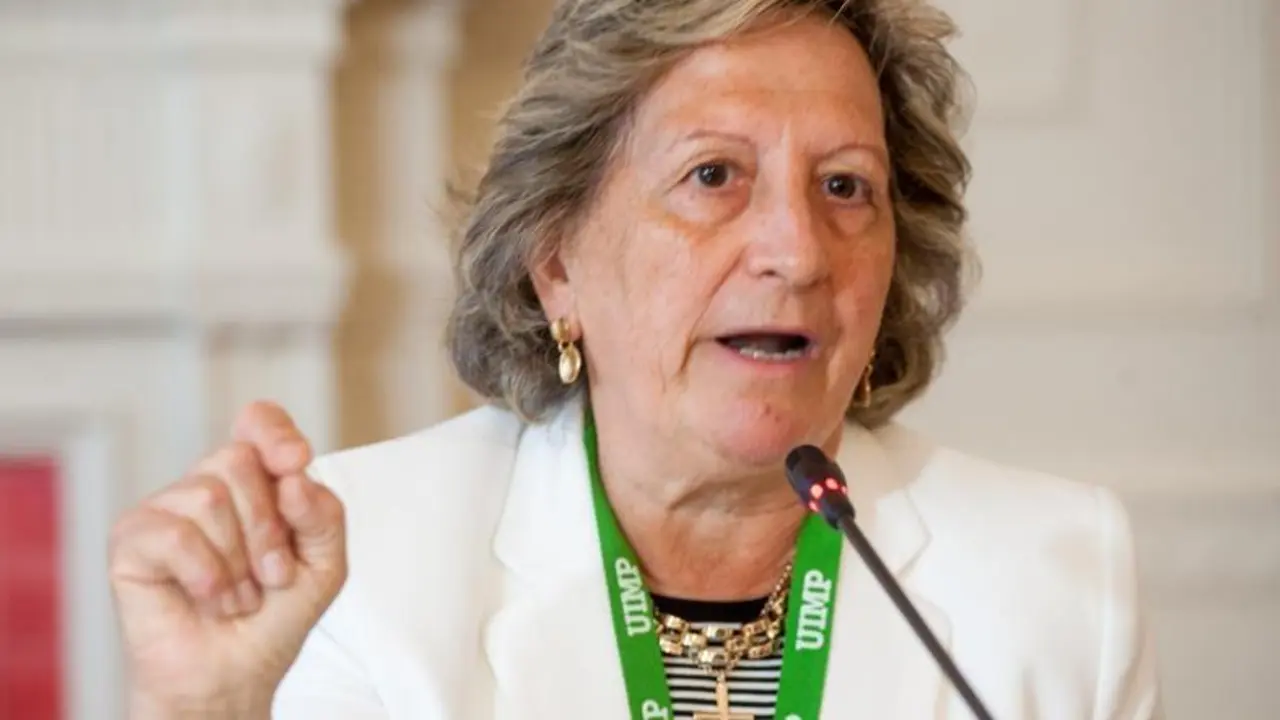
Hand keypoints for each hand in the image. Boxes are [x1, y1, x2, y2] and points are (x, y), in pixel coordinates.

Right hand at [109, 401, 347, 717]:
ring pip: (209, 497)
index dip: (274, 431)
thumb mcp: (325, 564)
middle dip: (268, 527)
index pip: (259, 423)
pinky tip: (208, 597)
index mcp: (257, 481)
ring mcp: (167, 508)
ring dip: (239, 562)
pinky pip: (174, 534)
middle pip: (239, 460)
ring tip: (238, 594)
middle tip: (271, 574)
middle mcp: (209, 484)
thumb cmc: (277, 614)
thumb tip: (295, 477)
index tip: (296, 460)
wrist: (236, 672)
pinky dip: (206, 574)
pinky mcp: (132, 539)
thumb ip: (324, 516)